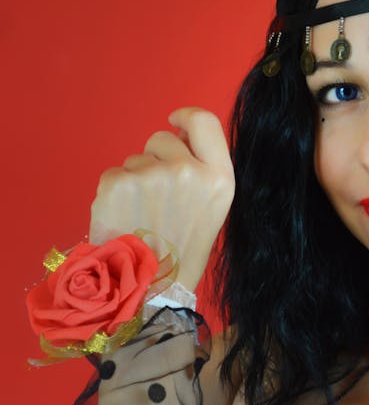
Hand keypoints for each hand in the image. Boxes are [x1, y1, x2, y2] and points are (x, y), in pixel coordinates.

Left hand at [89, 107, 234, 291]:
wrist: (152, 288)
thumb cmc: (181, 250)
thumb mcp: (211, 209)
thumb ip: (202, 170)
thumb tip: (177, 136)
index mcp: (219, 178)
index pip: (205, 122)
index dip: (186, 117)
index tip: (174, 121)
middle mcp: (188, 171)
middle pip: (163, 139)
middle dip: (155, 158)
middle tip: (157, 198)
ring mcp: (152, 175)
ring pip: (135, 159)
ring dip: (135, 180)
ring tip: (142, 215)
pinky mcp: (119, 182)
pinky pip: (113, 174)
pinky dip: (114, 193)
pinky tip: (124, 218)